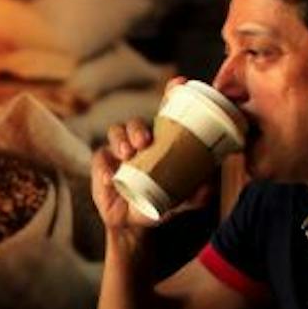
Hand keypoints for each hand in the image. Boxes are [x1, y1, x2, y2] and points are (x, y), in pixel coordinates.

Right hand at [91, 77, 208, 236]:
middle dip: (138, 128)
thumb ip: (193, 196)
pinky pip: (100, 158)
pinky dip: (105, 167)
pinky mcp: (102, 165)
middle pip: (136, 122)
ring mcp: (117, 152)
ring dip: (122, 140)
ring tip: (128, 155)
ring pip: (116, 132)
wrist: (131, 224)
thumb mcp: (178, 202)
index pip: (165, 113)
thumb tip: (206, 189)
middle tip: (144, 143)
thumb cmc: (156, 205)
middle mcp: (138, 142)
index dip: (171, 95)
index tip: (179, 84)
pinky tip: (110, 178)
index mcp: (160, 142)